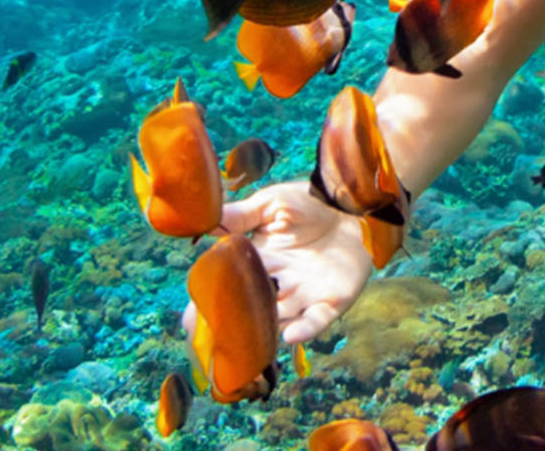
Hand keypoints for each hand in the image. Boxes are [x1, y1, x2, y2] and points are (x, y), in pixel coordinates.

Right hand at [187, 182, 374, 343]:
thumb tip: (204, 222)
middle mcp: (280, 284)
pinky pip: (317, 322)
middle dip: (231, 327)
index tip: (190, 320)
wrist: (355, 202)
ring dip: (263, 332)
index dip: (212, 303)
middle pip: (251, 311)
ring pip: (279, 321)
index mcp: (262, 261)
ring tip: (244, 343)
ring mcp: (306, 295)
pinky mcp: (333, 301)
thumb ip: (241, 216)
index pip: (231, 287)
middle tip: (210, 343)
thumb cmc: (312, 200)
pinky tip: (290, 336)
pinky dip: (304, 330)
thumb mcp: (272, 203)